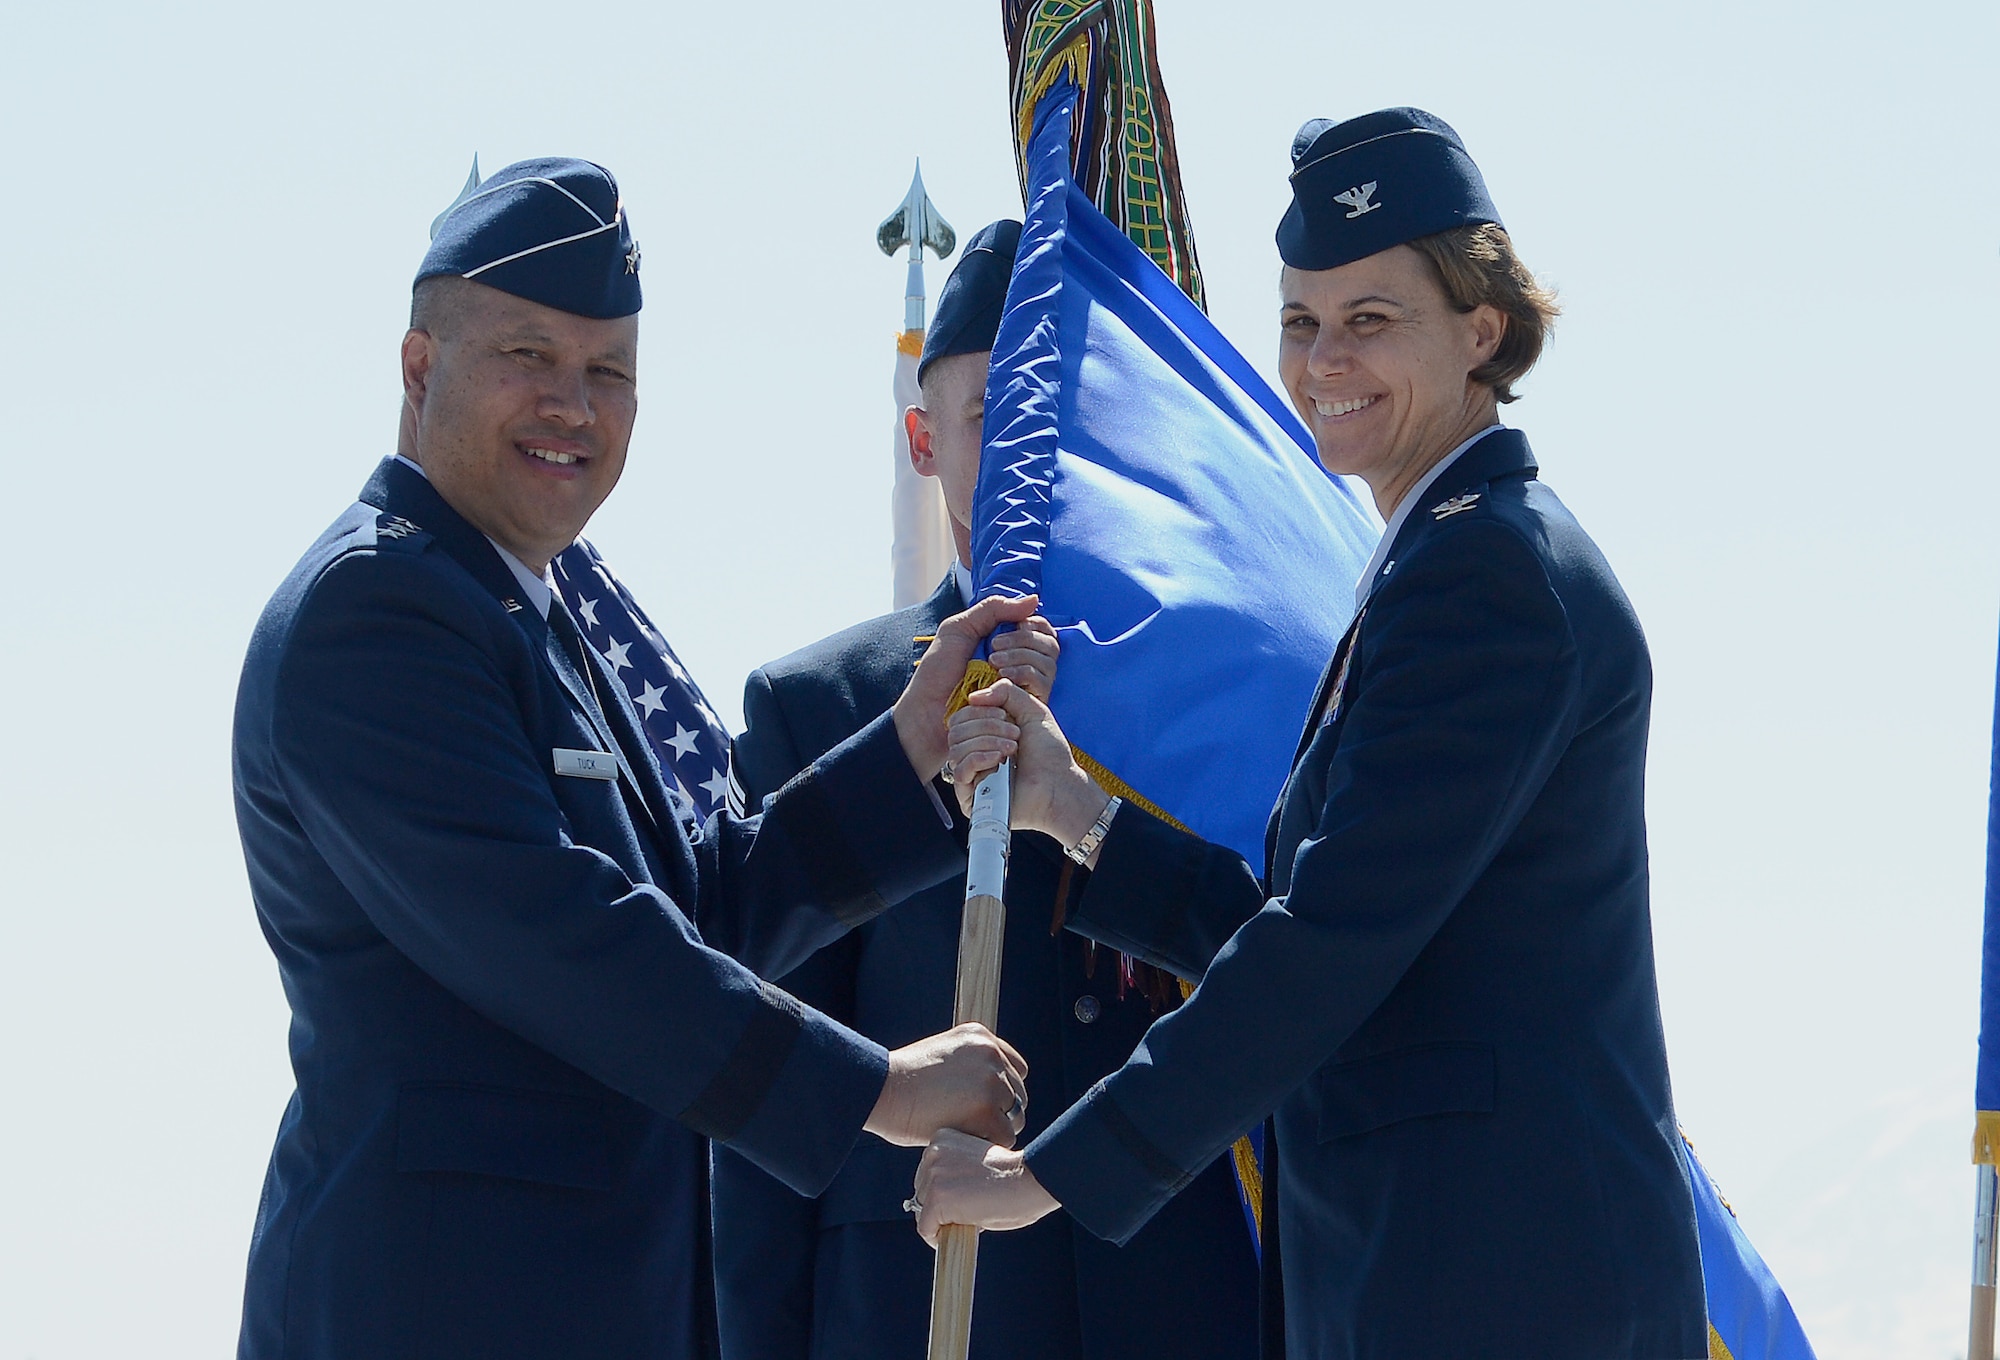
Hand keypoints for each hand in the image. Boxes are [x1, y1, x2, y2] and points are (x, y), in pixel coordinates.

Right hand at [865, 1023, 1028, 1148]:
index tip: (980, 1106)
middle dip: (998, 1112)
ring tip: (964, 1133)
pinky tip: (964, 1142)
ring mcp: (991, 1081)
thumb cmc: (903, 1082)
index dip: (1001, 1092)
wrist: (881, 1091)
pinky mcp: (986, 1110)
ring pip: (1014, 1118)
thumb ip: (971, 1065)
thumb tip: (995, 1094)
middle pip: (1017, 1095)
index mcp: (981, 1037)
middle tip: (968, 1124)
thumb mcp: (942, 1055)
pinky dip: (987, 1146)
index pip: (1016, 1069)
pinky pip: (1004, 1137)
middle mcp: (991, 1054)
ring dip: (994, 1130)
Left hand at [893, 594, 1041, 783]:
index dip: (1033, 623)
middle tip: (993, 647)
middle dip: (1024, 639)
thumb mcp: (959, 630)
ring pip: (1048, 665)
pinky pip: (1042, 687)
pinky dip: (1024, 675)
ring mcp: (1024, 691)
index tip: (1013, 625)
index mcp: (1008, 646)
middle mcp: (1021, 668)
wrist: (925, 713)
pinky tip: (1002, 679)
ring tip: (993, 664)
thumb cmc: (937, 674)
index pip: (1042, 629)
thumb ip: (993, 610)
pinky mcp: (1024, 711)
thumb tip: (1033, 599)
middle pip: (1050, 645)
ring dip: (1022, 656)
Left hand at [912, 1128, 1059, 1245]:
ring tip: (971, 1220)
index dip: (946, 1194)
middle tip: (970, 1213)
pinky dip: (938, 1238)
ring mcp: (933, 1175)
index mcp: (942, 1138)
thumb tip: (942, 1201)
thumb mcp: (975, 1162)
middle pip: (922, 1193)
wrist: (1032, 1179)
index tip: (965, 1200)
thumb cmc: (1014, 1175)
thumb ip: (955, 1172)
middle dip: (941, 1208)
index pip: (928, 1176)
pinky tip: (962, 1232)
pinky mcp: (937, 1198)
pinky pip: (926, 1228)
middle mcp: (932, 1152)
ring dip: (943, 1222)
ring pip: (923, 1212)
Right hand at [945, 678, 1112, 861]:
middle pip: (956, 730)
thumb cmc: (1049, 753)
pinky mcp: (970, 797)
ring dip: (987, 741)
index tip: (1007, 715)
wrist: (1059, 785)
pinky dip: (978, 758)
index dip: (981, 710)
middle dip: (987, 726)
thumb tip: (973, 697)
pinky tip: (999, 759)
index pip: (961, 717)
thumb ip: (1006, 692)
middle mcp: (974, 754)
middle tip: (1015, 734)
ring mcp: (971, 776)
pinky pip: (959, 770)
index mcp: (983, 736)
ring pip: (956, 748)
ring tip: (1013, 749)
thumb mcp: (1031, 710)